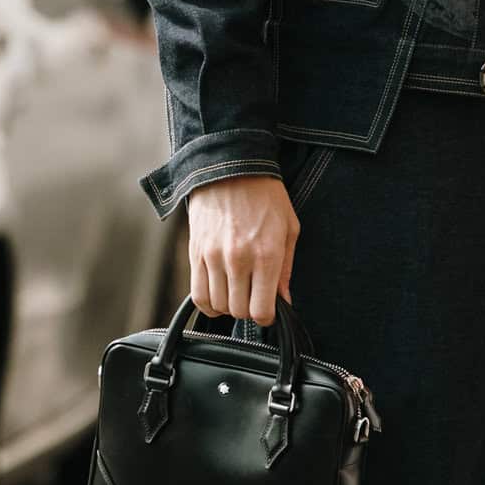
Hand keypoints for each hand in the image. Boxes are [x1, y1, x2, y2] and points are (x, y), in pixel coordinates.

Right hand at [187, 174, 298, 325]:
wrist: (230, 168)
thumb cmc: (264, 196)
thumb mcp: (288, 228)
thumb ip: (286, 269)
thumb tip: (284, 300)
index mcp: (266, 255)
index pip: (261, 310)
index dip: (267, 316)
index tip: (269, 309)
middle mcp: (238, 260)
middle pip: (239, 311)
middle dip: (249, 309)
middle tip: (254, 296)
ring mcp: (213, 257)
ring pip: (218, 305)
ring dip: (229, 305)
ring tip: (237, 291)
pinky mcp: (195, 254)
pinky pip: (198, 295)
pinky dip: (208, 303)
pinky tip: (219, 294)